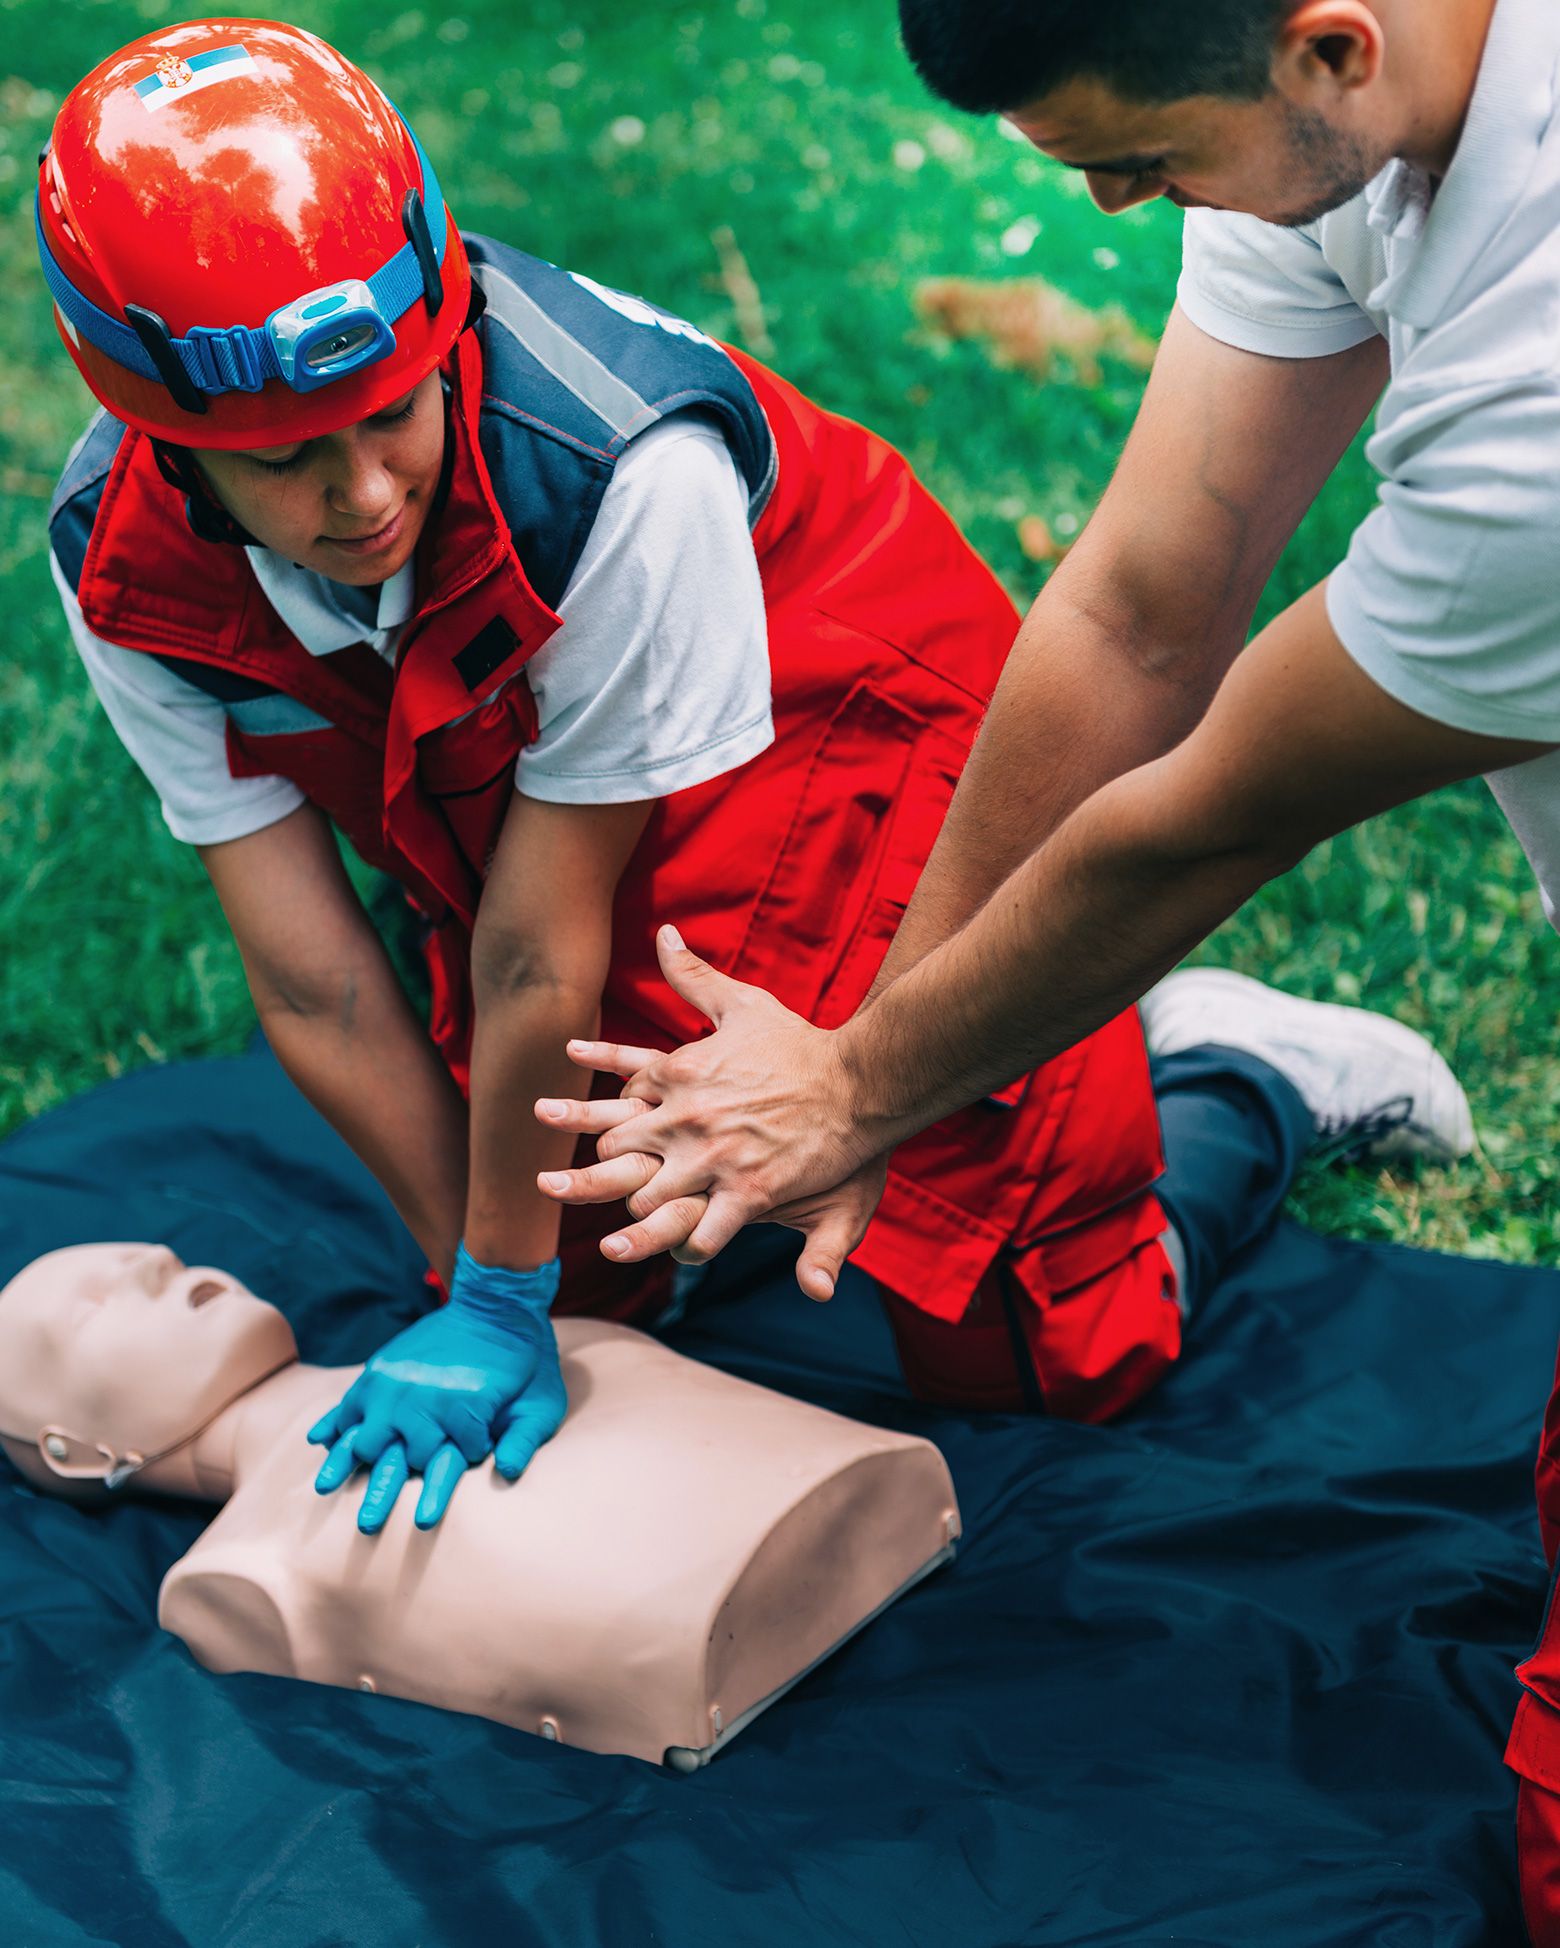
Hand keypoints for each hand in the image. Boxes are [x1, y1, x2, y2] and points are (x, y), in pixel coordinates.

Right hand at [307, 1247, 565, 1533]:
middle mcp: (423, 1399)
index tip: (476, 1450)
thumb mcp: (541, 1403)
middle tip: (371, 1521)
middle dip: (393, 1486)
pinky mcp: (381, 1371)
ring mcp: (396, 1385)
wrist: (496, 1305)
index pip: (454, 1458)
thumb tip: (508, 1471)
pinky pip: (349, 1402)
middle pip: (402, 1457)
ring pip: (367, 1436)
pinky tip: (318, 1441)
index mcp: (464, 1407)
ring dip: (348, 1464)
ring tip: (324, 1490)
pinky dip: (332, 1423)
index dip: (468, 1457)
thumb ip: (524, 1439)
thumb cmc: (525, 1363)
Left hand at [534, 926, 884, 1298]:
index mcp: (681, 1076)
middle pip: (618, 1153)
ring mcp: (714, 1158)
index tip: (591, 1125)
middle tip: (563, 1189)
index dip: (608, 1117)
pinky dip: (692, 1248)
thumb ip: (695, 975)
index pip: (622, 1101)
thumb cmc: (803, 1044)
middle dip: (595, 1175)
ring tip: (614, 1245)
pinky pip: (705, 1231)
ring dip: (635, 1224)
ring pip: (649, 1199)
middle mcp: (687, 1118)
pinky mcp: (748, 1191)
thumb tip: (664, 934)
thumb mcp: (742, 1003)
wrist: (859, 1079)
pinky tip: (686, 1256)